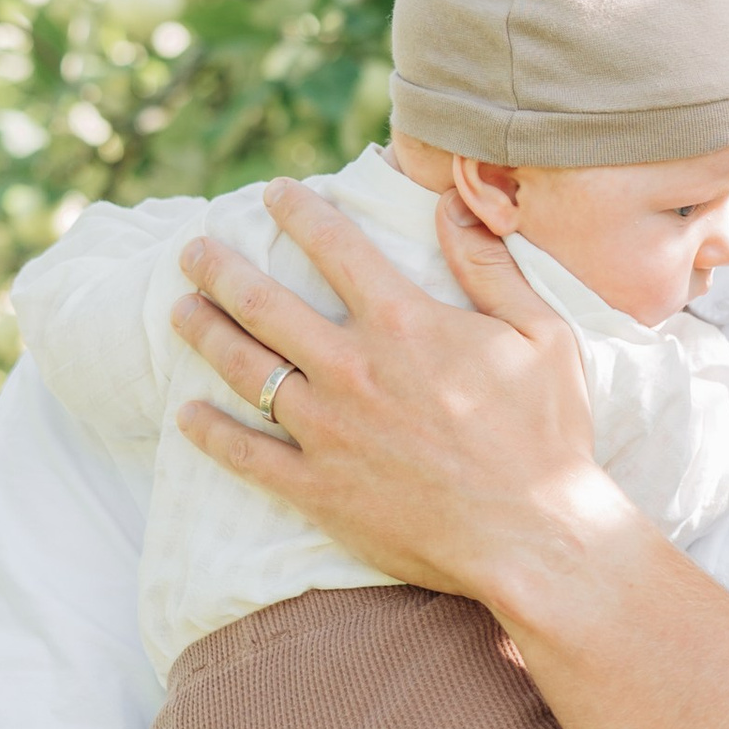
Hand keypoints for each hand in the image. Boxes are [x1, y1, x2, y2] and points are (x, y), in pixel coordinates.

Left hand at [170, 179, 628, 609]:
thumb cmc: (548, 434)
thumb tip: (453, 207)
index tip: (275, 193)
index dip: (300, 212)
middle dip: (221, 268)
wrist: (533, 535)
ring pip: (245, 368)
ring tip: (181, 310)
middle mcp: (353, 367)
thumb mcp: (542, 336)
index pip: (336, 247)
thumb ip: (491, 268)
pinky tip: (187, 414)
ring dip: (205, 333)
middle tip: (195, 250)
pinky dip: (211, 432)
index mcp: (404, 323)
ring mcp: (328, 430)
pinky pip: (247, 454)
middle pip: (265, 303)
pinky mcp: (318, 487)